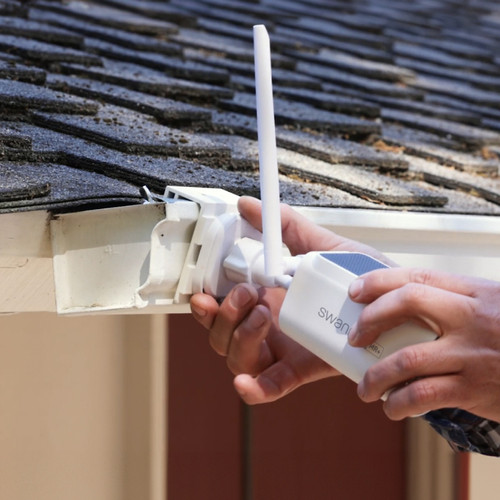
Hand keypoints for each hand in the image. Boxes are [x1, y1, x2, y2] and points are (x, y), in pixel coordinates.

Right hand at [191, 196, 390, 403]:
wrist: (396, 303)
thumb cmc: (357, 276)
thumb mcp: (320, 245)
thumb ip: (286, 226)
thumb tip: (248, 205)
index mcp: (264, 296)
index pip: (221, 305)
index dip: (205, 303)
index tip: (202, 292)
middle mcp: (267, 324)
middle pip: (221, 334)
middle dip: (223, 316)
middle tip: (247, 293)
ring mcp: (281, 349)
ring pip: (237, 357)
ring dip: (239, 338)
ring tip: (262, 315)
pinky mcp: (300, 370)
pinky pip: (270, 386)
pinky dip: (253, 387)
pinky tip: (246, 382)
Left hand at [348, 267, 499, 421]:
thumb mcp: (494, 306)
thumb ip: (455, 303)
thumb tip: (406, 304)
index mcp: (474, 293)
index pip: (417, 277)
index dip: (378, 281)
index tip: (355, 291)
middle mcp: (471, 319)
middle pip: (407, 304)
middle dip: (371, 319)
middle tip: (354, 339)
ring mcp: (473, 354)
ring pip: (407, 358)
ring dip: (376, 376)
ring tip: (366, 388)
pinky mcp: (475, 390)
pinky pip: (423, 395)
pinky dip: (399, 403)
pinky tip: (393, 407)